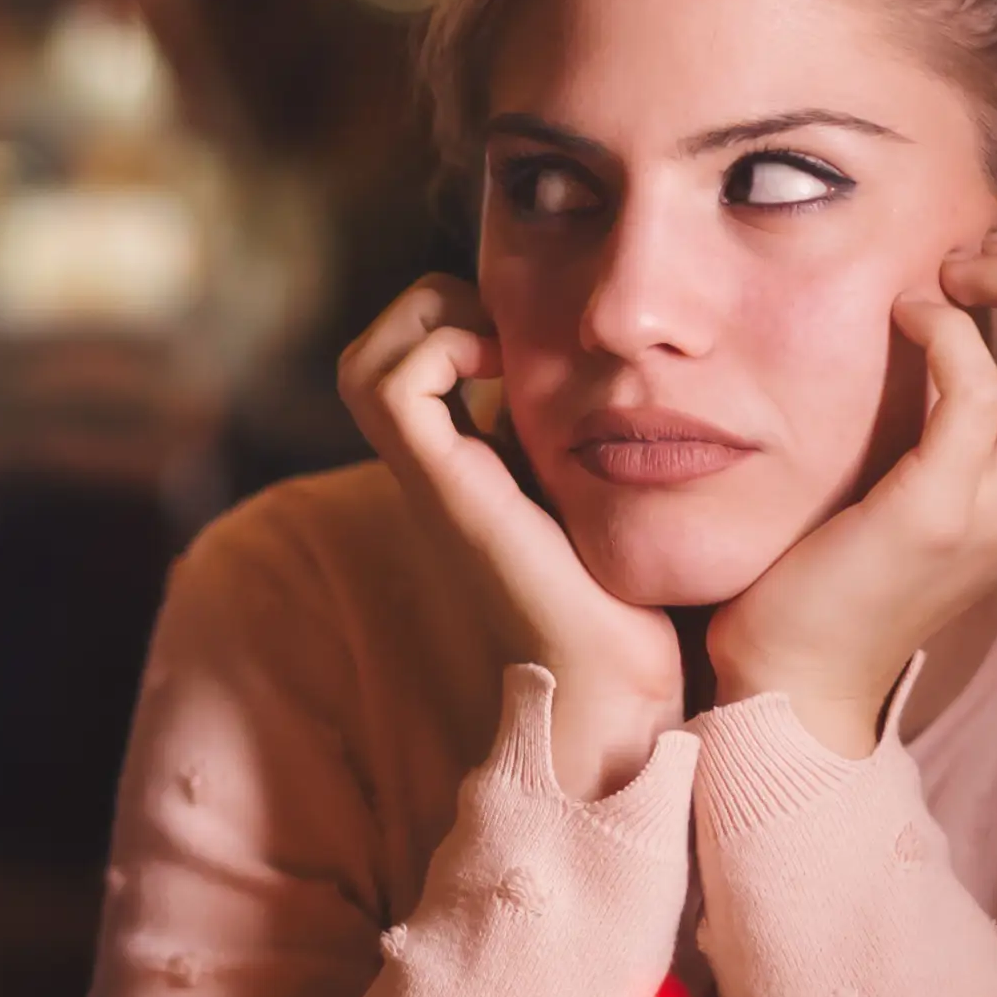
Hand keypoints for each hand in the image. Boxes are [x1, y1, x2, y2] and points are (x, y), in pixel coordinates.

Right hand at [339, 275, 686, 799]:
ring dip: (429, 325)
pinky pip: (396, 387)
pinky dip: (444, 350)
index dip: (452, 323)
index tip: (528, 336)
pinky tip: (509, 372)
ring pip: (366, 365)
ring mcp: (432, 484)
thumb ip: (591, 451)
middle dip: (430, 312)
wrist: (614, 685)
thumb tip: (630, 389)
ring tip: (502, 345)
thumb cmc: (630, 606)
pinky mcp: (446, 490)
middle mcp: (433, 477)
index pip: (405, 370)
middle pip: (367, 359)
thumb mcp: (604, 499)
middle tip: (507, 330)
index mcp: (463, 475)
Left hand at [705, 211, 996, 758]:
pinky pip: (979, 390)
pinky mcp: (939, 513)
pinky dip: (949, 329)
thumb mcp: (931, 479)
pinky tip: (905, 314)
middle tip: (980, 244)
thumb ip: (967, 410)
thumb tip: (975, 306)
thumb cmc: (844, 565)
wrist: (799, 677)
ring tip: (951, 269)